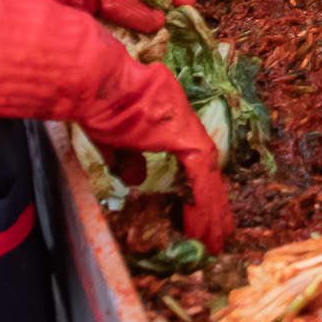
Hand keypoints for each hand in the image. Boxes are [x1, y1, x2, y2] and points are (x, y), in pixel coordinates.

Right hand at [81, 58, 235, 248]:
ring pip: (208, 175)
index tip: (202, 213)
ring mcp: (188, 128)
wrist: (101, 83)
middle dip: (213, 205)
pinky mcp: (187, 137)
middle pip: (206, 170)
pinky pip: (201, 177)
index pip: (192, 161)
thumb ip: (128, 158)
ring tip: (217, 238)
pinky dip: (203, 203)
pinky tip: (206, 225)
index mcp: (170, 122)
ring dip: (212, 210)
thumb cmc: (101, 107)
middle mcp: (185, 124)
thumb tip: (137, 179)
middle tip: (221, 233)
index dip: (199, 189)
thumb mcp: (115, 141)